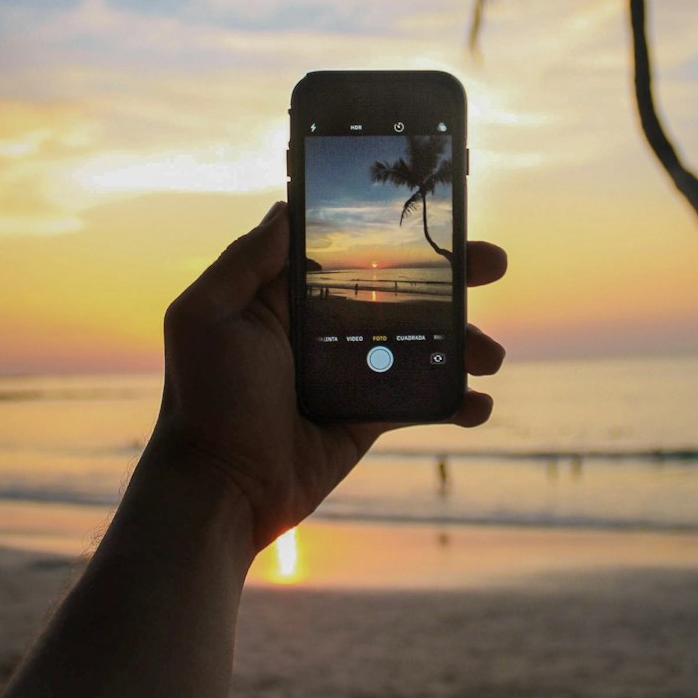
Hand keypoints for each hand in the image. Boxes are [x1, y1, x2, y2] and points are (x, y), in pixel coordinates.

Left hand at [151, 202, 506, 549]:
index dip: (395, 233)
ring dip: (466, 342)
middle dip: (453, 276)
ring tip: (490, 354)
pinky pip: (423, 401)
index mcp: (287, 297)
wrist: (220, 490)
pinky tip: (479, 402)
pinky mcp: (368, 419)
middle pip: (401, 291)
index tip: (441, 214)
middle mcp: (324, 329)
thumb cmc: (205, 400)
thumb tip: (287, 207)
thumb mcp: (207, 315)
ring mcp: (351, 374)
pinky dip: (458, 402)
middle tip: (492, 263)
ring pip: (423, 343)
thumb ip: (246, 260)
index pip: (350, 251)